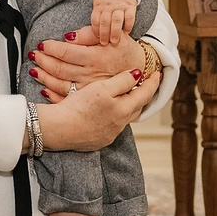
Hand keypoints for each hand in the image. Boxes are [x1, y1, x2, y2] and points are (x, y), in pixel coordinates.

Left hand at [29, 28, 155, 102]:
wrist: (143, 70)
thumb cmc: (125, 51)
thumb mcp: (112, 36)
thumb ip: (89, 34)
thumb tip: (68, 37)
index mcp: (95, 57)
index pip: (66, 52)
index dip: (51, 48)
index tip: (42, 44)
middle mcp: (91, 74)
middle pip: (60, 68)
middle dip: (44, 61)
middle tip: (34, 55)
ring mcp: (90, 88)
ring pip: (61, 84)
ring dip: (45, 77)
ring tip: (34, 69)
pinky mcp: (90, 98)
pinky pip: (69, 98)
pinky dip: (54, 94)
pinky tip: (45, 88)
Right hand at [35, 68, 151, 151]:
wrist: (59, 129)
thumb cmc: (79, 107)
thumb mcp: (102, 88)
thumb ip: (122, 81)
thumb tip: (138, 75)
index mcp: (123, 109)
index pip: (144, 94)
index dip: (152, 83)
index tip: (157, 74)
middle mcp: (120, 124)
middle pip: (136, 107)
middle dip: (141, 96)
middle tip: (144, 85)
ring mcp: (109, 134)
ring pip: (123, 118)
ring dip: (126, 107)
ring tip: (124, 97)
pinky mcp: (98, 141)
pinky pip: (111, 127)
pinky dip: (112, 117)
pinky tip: (104, 112)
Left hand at [90, 0, 136, 45]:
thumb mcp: (98, 2)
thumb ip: (97, 14)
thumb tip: (91, 28)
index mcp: (99, 5)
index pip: (95, 20)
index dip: (96, 31)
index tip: (97, 39)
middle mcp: (109, 6)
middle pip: (105, 22)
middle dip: (104, 34)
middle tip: (105, 43)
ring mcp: (120, 6)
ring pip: (116, 20)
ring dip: (115, 32)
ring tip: (115, 41)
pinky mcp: (130, 6)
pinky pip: (129, 17)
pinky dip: (128, 26)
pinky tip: (126, 32)